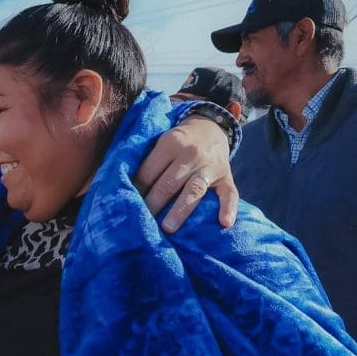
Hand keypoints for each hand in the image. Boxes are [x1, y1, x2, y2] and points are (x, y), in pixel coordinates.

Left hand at [133, 118, 237, 232]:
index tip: (127, 207)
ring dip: (180, 210)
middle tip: (142, 223)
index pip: (149, 172)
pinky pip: (229, 194)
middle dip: (153, 204)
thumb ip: (148, 163)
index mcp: (170, 144)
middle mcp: (191, 154)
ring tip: (168, 228)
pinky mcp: (227, 177)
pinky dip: (228, 208)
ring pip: (194, 190)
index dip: (137, 191)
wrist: (210, 127)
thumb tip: (126, 188)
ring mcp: (211, 167)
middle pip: (169, 183)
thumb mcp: (161, 142)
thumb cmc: (178, 142)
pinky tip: (225, 223)